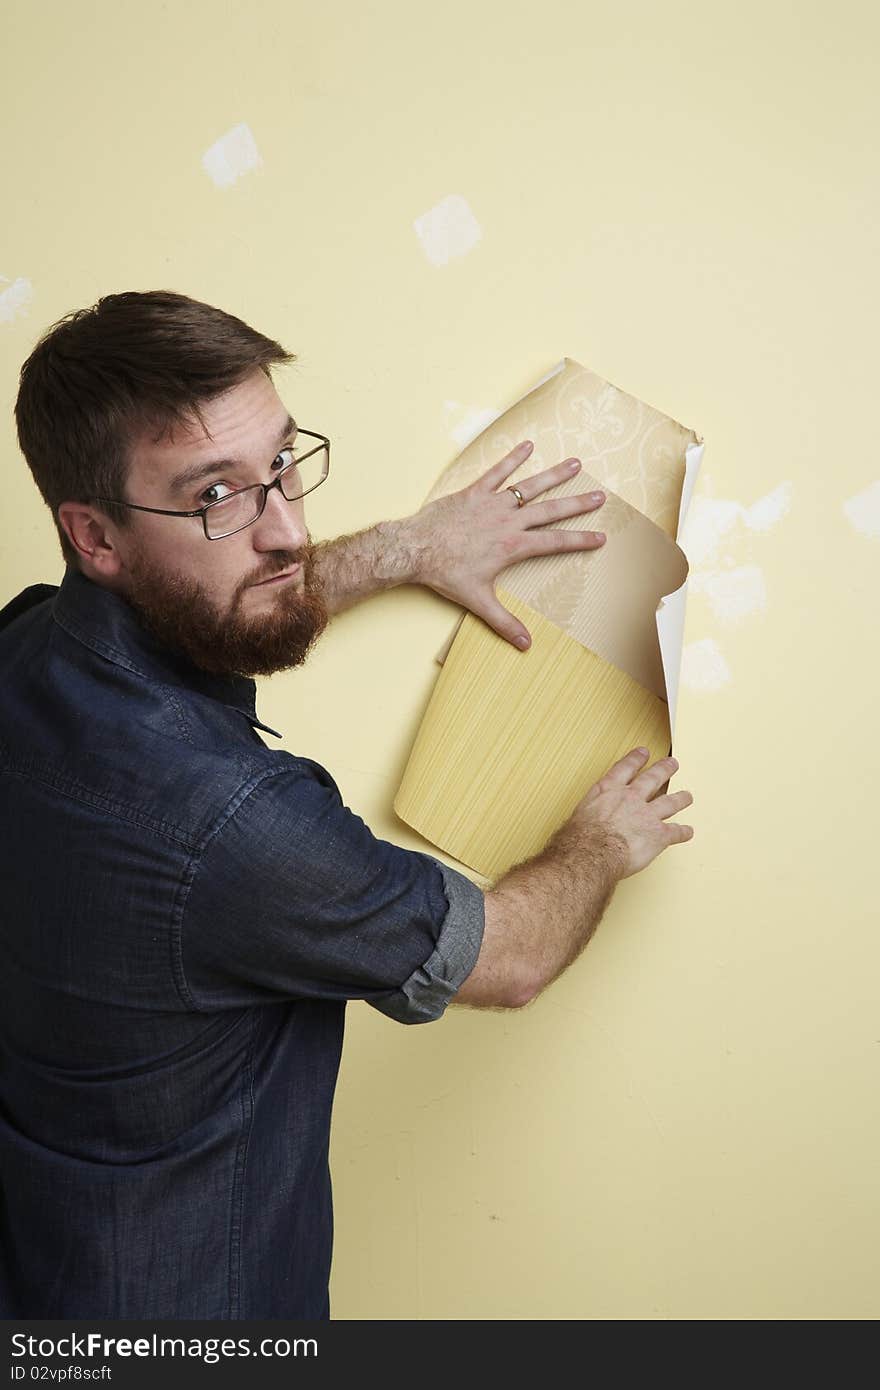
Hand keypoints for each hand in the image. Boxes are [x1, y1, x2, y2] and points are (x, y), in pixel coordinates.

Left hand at [407, 440, 606, 648]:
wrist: (415, 549)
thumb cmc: (445, 574)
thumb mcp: (478, 601)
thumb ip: (504, 622)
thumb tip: (525, 645)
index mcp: (513, 546)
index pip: (554, 542)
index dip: (579, 540)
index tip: (600, 537)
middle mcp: (508, 521)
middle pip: (550, 510)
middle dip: (577, 503)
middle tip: (600, 495)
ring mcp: (492, 503)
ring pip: (529, 486)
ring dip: (553, 474)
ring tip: (575, 463)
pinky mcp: (474, 492)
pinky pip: (497, 471)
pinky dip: (512, 458)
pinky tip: (528, 444)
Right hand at [571, 747, 694, 878]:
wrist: (594, 851)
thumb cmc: (581, 836)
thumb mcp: (580, 814)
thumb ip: (591, 812)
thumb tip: (587, 821)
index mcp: (609, 790)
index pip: (625, 769)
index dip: (636, 759)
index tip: (643, 752)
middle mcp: (631, 798)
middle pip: (653, 779)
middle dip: (664, 770)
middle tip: (672, 763)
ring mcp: (648, 815)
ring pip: (669, 802)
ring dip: (681, 798)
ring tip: (687, 796)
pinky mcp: (659, 834)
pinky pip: (675, 832)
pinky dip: (683, 832)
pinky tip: (687, 832)